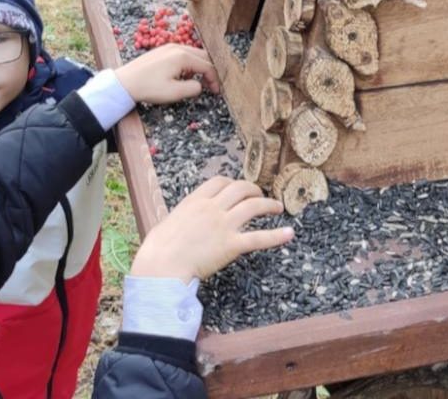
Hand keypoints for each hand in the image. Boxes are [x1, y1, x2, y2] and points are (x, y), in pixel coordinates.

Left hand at [115, 44, 219, 103]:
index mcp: (183, 56)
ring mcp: (169, 47)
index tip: (216, 92)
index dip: (214, 79)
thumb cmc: (148, 88)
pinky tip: (183, 75)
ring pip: (193, 54)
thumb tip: (200, 85)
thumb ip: (193, 88)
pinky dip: (189, 64)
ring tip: (198, 82)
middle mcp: (177, 47)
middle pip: (203, 57)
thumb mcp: (174, 93)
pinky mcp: (162, 50)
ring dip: (199, 67)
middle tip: (211, 86)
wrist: (125, 82)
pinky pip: (182, 54)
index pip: (207, 66)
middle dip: (210, 71)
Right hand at [130, 176, 292, 282]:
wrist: (162, 265)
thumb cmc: (158, 248)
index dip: (232, 182)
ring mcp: (223, 225)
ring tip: (278, 207)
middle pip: (240, 188)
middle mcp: (212, 208)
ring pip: (254, 206)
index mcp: (195, 200)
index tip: (238, 187)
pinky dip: (276, 235)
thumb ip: (182, 217)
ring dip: (269, 205)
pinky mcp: (231, 245)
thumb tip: (183, 220)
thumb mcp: (168, 222)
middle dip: (254, 190)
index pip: (219, 182)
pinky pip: (258, 238)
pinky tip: (289, 234)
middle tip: (261, 196)